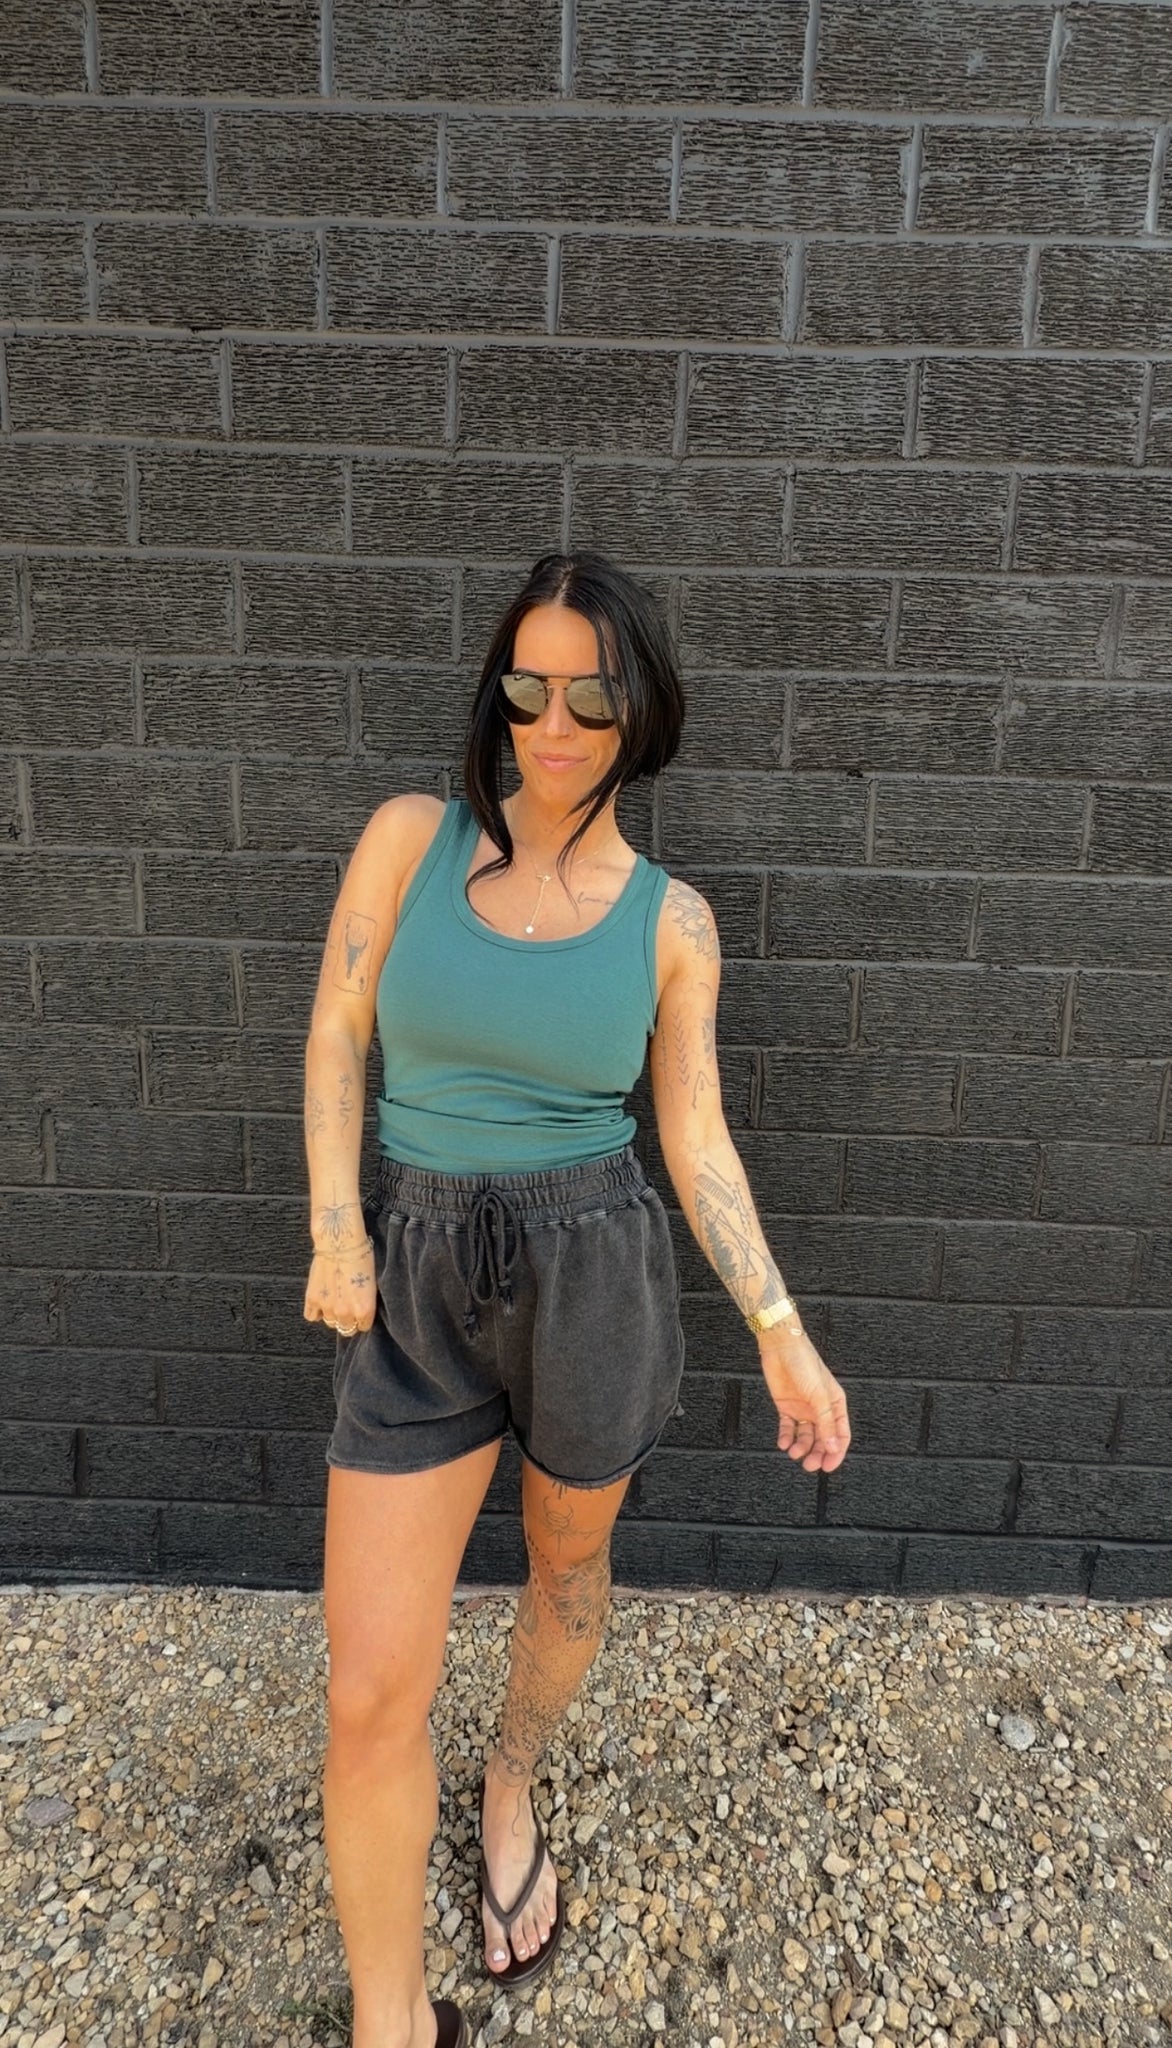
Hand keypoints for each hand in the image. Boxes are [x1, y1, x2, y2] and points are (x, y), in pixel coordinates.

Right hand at [303, 1239, 376, 1337]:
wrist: (340, 1242)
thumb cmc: (361, 1257)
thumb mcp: (372, 1285)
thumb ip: (366, 1303)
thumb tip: (360, 1311)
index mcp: (364, 1310)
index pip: (363, 1327)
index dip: (362, 1318)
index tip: (360, 1311)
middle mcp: (345, 1313)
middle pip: (346, 1329)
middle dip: (348, 1319)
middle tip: (347, 1304)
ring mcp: (327, 1307)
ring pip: (330, 1322)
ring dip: (332, 1314)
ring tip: (335, 1298)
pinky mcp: (312, 1299)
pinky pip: (311, 1316)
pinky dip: (315, 1310)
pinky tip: (321, 1300)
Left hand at [758, 1324, 849, 1471]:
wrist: (781, 1347)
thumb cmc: (805, 1364)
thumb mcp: (819, 1396)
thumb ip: (826, 1423)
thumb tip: (834, 1447)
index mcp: (835, 1404)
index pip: (840, 1435)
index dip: (836, 1452)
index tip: (828, 1467)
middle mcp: (820, 1409)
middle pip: (822, 1439)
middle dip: (817, 1453)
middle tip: (810, 1465)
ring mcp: (803, 1409)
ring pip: (805, 1436)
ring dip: (801, 1447)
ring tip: (794, 1453)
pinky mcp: (787, 1407)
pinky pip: (788, 1428)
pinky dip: (786, 1437)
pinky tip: (784, 1443)